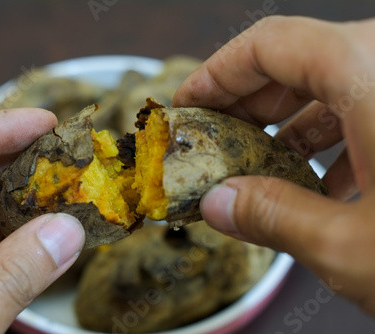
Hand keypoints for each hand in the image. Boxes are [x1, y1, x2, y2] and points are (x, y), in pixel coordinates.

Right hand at [173, 16, 374, 314]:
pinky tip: (330, 182)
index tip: (188, 102)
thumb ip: (270, 218)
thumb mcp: (351, 249)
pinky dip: (342, 136)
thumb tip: (218, 206)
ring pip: (339, 84)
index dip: (217, 72)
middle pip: (301, 60)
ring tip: (264, 166)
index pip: (269, 44)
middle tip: (217, 139)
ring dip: (294, 123)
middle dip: (249, 102)